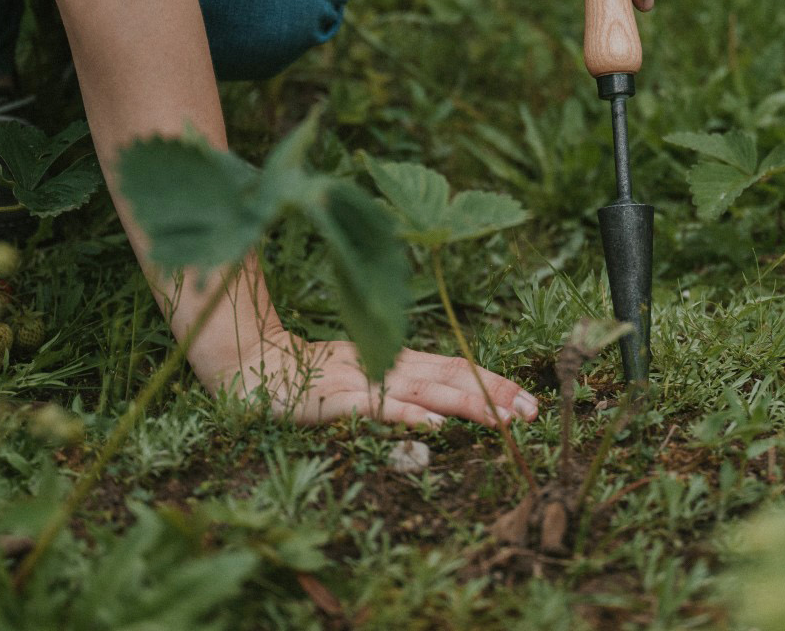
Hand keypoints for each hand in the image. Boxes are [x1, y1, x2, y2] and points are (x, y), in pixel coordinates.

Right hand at [191, 327, 539, 428]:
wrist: (251, 366)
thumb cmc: (313, 376)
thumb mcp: (367, 375)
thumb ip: (404, 385)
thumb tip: (449, 405)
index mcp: (397, 361)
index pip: (456, 368)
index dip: (493, 382)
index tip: (530, 400)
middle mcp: (386, 366)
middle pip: (449, 376)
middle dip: (494, 393)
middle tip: (533, 411)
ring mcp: (361, 380)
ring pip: (422, 389)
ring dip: (465, 403)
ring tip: (502, 417)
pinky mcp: (333, 400)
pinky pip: (373, 407)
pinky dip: (404, 413)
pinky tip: (430, 423)